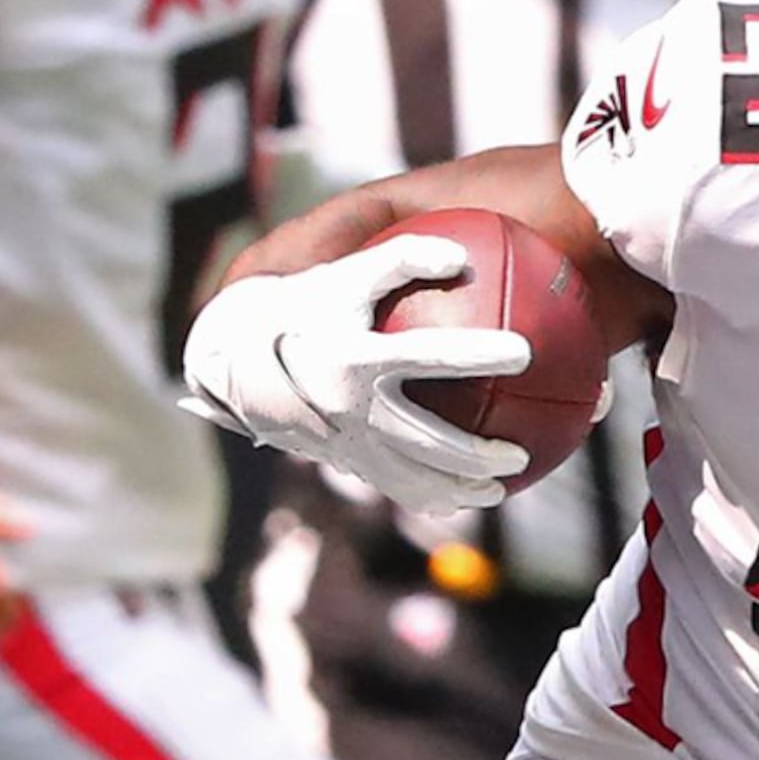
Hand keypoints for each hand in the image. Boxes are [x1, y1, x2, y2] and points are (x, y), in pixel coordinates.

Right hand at [180, 237, 529, 511]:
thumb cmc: (301, 306)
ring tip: (500, 490)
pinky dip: (425, 497)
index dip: (478, 353)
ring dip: (458, 488)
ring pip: (410, 477)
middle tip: (519, 454)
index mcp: (355, 357)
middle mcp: (350, 406)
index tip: (525, 351)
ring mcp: (343, 440)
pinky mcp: (338, 456)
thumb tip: (461, 256)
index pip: (430, 355)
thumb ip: (401, 258)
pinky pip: (389, 484)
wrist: (233, 356)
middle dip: (478, 454)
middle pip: (427, 439)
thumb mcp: (345, 275)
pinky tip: (456, 503)